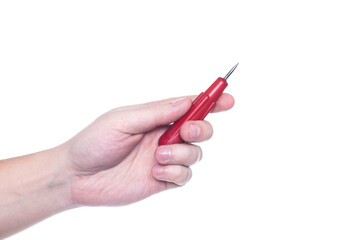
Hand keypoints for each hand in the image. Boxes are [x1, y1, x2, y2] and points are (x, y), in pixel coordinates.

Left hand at [61, 93, 233, 205]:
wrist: (77, 176)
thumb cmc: (94, 142)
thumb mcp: (123, 120)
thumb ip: (156, 112)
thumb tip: (186, 102)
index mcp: (156, 117)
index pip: (189, 107)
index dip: (211, 102)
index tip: (227, 99)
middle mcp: (164, 136)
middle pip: (200, 129)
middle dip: (200, 129)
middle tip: (184, 131)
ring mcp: (165, 159)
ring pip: (195, 154)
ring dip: (182, 154)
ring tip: (158, 156)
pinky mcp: (163, 180)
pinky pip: (184, 176)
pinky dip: (175, 173)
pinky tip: (156, 172)